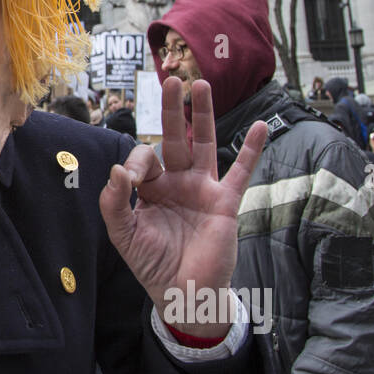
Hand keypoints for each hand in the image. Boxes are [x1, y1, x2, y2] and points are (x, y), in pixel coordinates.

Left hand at [99, 77, 266, 339]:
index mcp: (150, 188)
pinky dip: (250, 150)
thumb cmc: (151, 264)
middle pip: (174, 138)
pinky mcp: (225, 202)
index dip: (136, 162)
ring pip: (203, 144)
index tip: (132, 180)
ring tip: (202, 85)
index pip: (144, 158)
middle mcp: (176, 183)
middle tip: (172, 80)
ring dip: (203, 115)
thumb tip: (118, 170)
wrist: (183, 294)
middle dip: (172, 110)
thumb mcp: (123, 234)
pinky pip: (240, 172)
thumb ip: (114, 202)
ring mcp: (202, 189)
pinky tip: (259, 126)